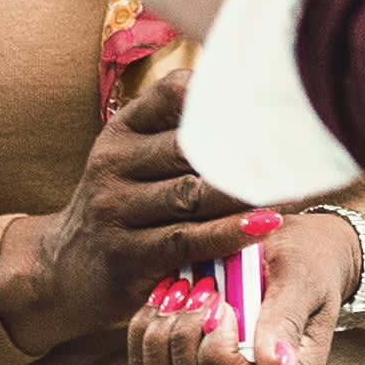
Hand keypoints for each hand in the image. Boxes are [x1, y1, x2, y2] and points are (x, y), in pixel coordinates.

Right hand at [0, 67, 288, 352]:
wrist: (63, 270)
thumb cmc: (122, 209)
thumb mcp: (133, 162)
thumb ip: (178, 135)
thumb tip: (255, 100)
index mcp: (122, 132)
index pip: (174, 95)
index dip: (224, 94)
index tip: (275, 100)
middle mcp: (113, 163)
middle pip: (190, 146)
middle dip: (247, 148)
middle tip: (301, 147)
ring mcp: (116, 210)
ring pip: (192, 194)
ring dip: (246, 192)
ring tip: (295, 187)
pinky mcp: (127, 255)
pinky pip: (187, 239)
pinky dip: (230, 233)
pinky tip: (265, 226)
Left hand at [128, 211, 354, 364]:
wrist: (282, 246)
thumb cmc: (302, 260)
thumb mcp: (300, 279)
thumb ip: (285, 321)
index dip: (222, 358)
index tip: (223, 306)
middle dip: (185, 345)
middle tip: (198, 292)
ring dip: (159, 343)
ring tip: (179, 294)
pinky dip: (143, 337)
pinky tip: (162, 299)